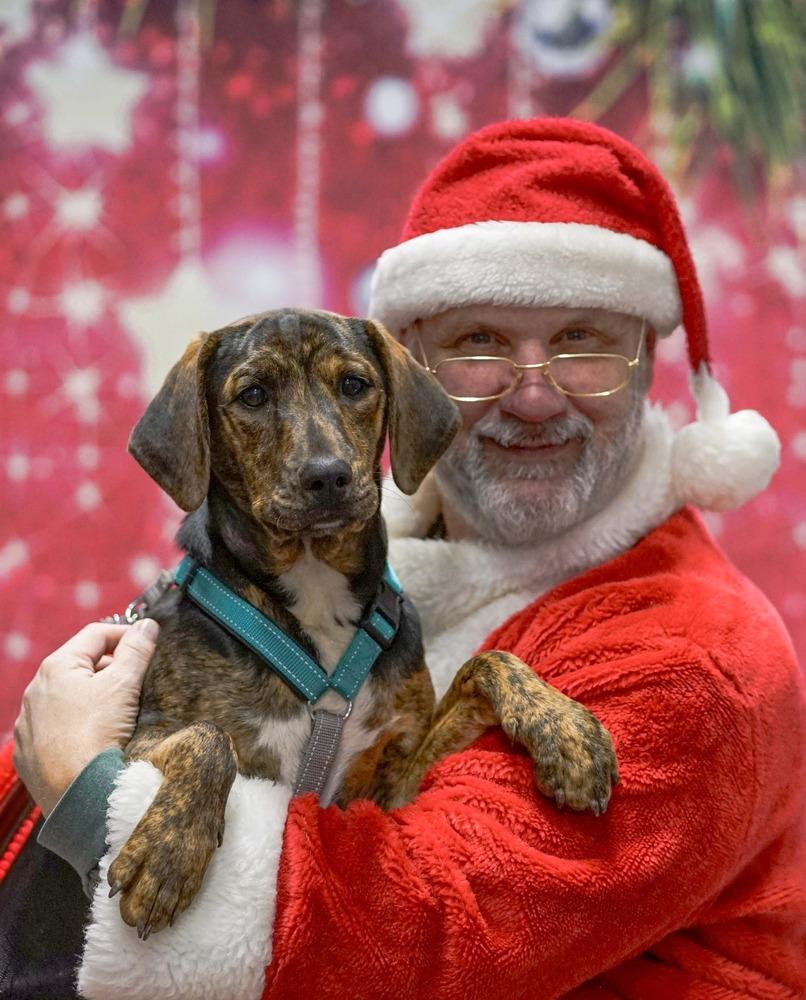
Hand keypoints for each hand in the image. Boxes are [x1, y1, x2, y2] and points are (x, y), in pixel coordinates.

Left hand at [12, 619, 158, 815]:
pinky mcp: (30, 754)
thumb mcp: (124, 684)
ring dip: (95, 697)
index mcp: (56, 667)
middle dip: (112, 668)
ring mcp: (29, 724)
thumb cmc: (97, 733)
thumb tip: (146, 626)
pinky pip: (58, 728)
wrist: (79, 796)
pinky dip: (79, 725)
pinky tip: (97, 737)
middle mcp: (35, 691)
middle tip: (140, 681)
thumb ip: (136, 649)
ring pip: (69, 698)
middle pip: (82, 665)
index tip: (149, 645)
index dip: (127, 634)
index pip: (97, 634)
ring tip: (121, 712)